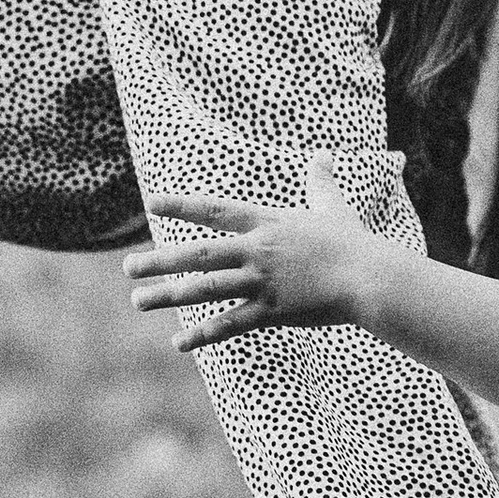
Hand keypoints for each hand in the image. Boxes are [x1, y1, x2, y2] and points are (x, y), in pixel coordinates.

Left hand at [125, 155, 382, 354]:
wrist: (371, 278)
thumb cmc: (354, 242)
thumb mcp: (334, 206)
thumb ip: (321, 181)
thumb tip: (324, 154)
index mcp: (268, 223)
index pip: (216, 211)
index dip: (182, 206)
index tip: (152, 204)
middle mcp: (258, 250)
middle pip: (199, 253)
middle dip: (160, 260)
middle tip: (127, 267)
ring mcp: (263, 282)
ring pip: (207, 289)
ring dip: (169, 295)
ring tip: (138, 300)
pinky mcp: (274, 311)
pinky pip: (231, 324)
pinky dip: (204, 334)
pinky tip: (179, 342)